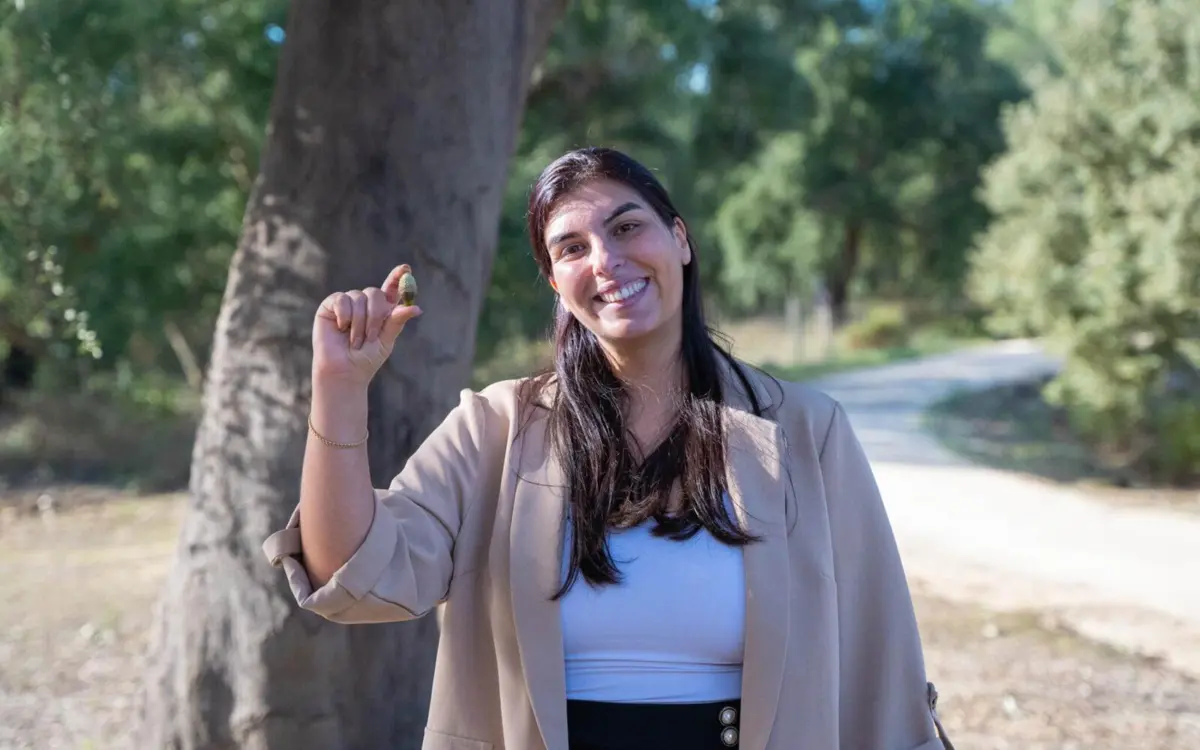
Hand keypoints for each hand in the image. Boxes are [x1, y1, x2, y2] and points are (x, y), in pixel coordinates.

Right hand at [312, 264, 421, 386]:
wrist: (344, 370)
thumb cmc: (367, 358)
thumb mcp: (386, 340)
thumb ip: (397, 321)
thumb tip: (416, 308)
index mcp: (382, 309)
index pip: (391, 288)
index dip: (398, 276)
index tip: (406, 269)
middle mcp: (365, 303)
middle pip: (375, 293)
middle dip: (376, 315)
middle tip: (372, 336)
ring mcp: (348, 302)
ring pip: (358, 297)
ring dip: (359, 323)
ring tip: (355, 341)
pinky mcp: (331, 305)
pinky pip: (341, 300)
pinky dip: (344, 316)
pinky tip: (341, 329)